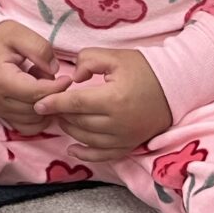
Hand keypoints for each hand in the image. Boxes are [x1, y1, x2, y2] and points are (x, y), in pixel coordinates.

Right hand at [0, 21, 73, 134]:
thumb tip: (55, 71)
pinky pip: (27, 127)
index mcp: (0, 80)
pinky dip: (38, 117)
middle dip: (50, 95)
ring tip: (38, 83)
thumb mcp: (19, 33)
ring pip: (34, 121)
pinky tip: (37, 98)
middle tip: (48, 75)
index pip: (36, 93)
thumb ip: (40, 49)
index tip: (67, 78)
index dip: (57, 88)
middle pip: (36, 109)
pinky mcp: (1, 115)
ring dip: (44, 105)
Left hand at [31, 49, 172, 160]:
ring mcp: (124, 137)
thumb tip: (74, 77)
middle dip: (61, 114)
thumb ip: (89, 60)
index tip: (38, 104)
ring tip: (62, 117)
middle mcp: (118, 122)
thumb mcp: (115, 57)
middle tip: (52, 105)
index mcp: (113, 98)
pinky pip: (104, 155)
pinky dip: (86, 154)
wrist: (175, 86)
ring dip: (70, 129)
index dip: (54, 104)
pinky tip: (72, 148)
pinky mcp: (130, 144)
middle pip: (79, 122)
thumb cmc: (144, 69)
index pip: (75, 104)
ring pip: (87, 139)